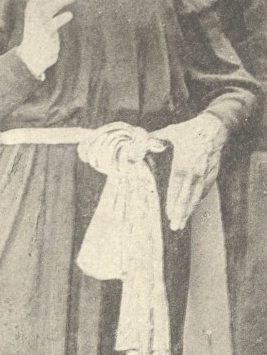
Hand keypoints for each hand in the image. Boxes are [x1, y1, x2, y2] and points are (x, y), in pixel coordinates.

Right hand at [16, 0, 76, 78]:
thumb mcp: (34, 13)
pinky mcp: (45, 34)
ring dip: (63, 0)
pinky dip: (62, 18)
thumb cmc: (36, 31)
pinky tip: (70, 14)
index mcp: (31, 6)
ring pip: (50, 7)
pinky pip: (54, 24)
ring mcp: (38, 23)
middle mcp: (33, 13)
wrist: (31, 54)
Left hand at [151, 114, 227, 229]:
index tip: (169, 214)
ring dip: (189, 211)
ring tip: (182, 223)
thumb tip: (139, 141)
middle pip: (187, 196)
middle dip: (181, 213)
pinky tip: (192, 208)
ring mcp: (206, 174)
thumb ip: (155, 138)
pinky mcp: (213, 174)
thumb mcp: (171, 132)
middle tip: (175, 226)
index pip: (177, 186)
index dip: (173, 201)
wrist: (215, 127)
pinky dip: (198, 200)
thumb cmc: (190, 130)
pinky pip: (205, 190)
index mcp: (183, 163)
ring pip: (197, 196)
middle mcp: (195, 171)